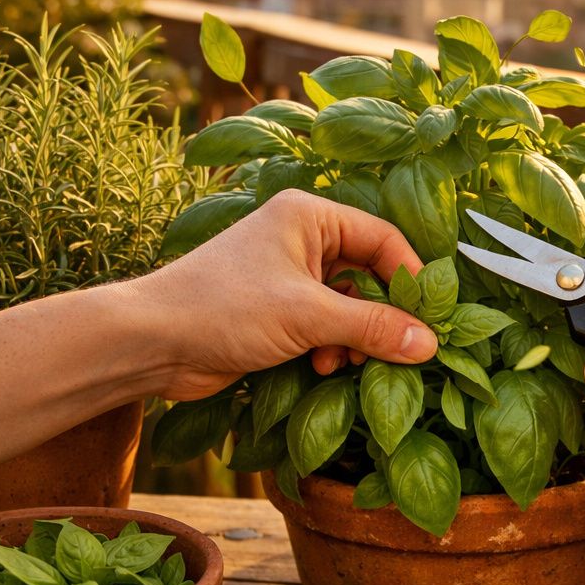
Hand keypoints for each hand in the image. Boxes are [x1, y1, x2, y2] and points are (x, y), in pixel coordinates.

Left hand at [127, 190, 437, 400]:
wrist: (153, 342)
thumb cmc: (224, 308)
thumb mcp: (308, 316)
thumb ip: (373, 327)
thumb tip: (429, 343)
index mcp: (310, 216)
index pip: (384, 239)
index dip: (411, 279)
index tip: (432, 319)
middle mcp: (302, 239)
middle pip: (370, 274)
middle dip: (381, 316)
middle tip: (398, 349)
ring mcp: (289, 276)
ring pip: (350, 305)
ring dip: (355, 339)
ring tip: (347, 363)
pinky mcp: (278, 311)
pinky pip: (326, 326)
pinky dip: (332, 348)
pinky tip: (323, 368)